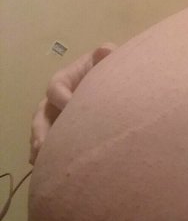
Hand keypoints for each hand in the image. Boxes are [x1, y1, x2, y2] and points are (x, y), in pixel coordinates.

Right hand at [29, 43, 116, 164]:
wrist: (112, 86)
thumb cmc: (107, 70)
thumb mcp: (107, 59)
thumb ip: (105, 55)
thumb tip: (106, 50)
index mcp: (64, 80)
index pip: (55, 87)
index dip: (61, 98)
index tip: (71, 108)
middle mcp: (54, 99)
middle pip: (41, 114)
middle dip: (41, 130)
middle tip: (44, 145)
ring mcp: (55, 116)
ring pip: (42, 131)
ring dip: (41, 146)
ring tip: (42, 161)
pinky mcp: (60, 131)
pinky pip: (49, 145)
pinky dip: (47, 156)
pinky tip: (48, 169)